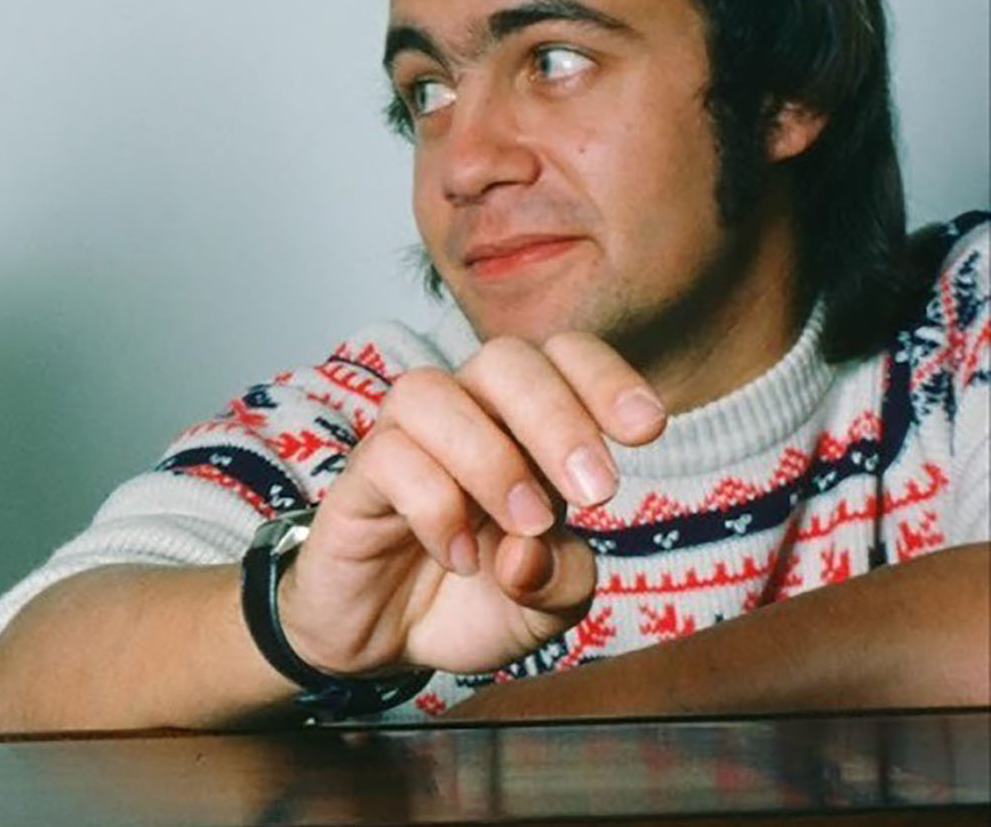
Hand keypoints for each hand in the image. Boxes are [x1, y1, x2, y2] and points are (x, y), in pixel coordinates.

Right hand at [279, 333, 666, 678]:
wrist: (386, 645)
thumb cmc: (471, 603)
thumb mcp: (548, 608)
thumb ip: (564, 581)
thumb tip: (529, 550)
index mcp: (524, 430)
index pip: (560, 357)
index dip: (604, 376)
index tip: (647, 430)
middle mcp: (463, 421)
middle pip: (502, 359)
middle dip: (558, 417)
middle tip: (595, 492)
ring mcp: (403, 444)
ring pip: (430, 392)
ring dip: (491, 457)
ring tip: (525, 525)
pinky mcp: (356, 483)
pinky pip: (388, 458)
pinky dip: (435, 507)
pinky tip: (459, 557)